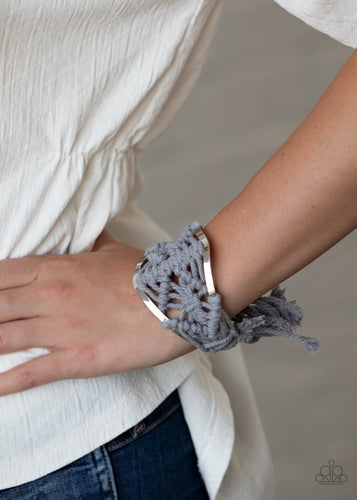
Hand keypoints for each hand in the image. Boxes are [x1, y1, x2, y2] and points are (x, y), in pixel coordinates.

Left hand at [0, 235, 195, 395]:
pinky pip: (32, 372)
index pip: (0, 273)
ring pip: (2, 338)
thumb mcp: (113, 250)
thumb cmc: (148, 274)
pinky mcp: (79, 358)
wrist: (180, 299)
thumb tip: (88, 234)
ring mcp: (63, 328)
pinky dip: (6, 382)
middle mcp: (52, 296)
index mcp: (58, 268)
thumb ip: (92, 243)